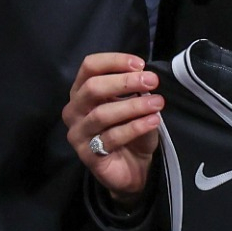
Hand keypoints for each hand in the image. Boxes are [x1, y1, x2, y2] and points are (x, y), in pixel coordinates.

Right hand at [62, 53, 163, 203]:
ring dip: (133, 105)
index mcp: (81, 91)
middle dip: (125, 82)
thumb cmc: (130, 130)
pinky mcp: (87, 155)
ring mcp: (77, 133)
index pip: (89, 67)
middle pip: (92, 88)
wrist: (133, 169)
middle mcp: (74, 110)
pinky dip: (135, 127)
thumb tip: (145, 76)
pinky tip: (153, 121)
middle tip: (152, 81)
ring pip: (102, 114)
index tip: (140, 64)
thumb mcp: (133, 104)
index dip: (114, 61)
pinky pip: (112, 137)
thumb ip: (135, 90)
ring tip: (157, 103)